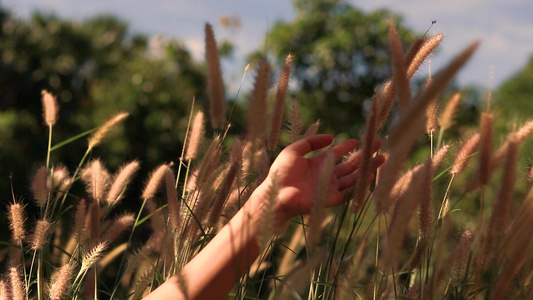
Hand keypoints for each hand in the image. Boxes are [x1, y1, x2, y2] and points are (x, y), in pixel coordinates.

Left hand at [261, 134, 383, 223]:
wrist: (277, 194)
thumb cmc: (281, 172)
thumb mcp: (294, 150)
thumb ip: (311, 142)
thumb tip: (331, 137)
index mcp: (317, 163)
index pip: (336, 154)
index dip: (347, 147)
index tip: (358, 140)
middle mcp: (326, 175)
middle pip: (349, 164)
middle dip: (364, 155)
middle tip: (378, 144)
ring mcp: (330, 187)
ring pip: (353, 176)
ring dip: (367, 167)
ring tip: (381, 157)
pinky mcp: (332, 198)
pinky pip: (349, 191)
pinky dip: (360, 183)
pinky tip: (370, 174)